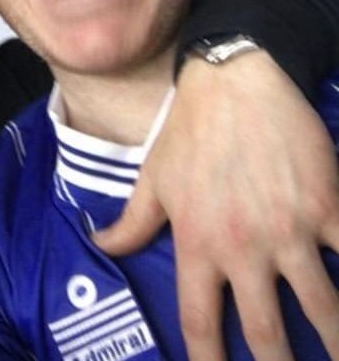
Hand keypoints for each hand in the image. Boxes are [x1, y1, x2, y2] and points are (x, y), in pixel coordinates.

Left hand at [92, 51, 338, 360]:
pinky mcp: (328, 206)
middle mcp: (242, 246)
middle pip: (266, 332)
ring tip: (334, 357)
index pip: (199, 322)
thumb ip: (130, 222)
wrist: (233, 82)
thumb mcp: (152, 179)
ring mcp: (288, 229)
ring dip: (333, 341)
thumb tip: (99, 245)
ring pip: (323, 309)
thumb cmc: (188, 132)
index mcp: (196, 243)